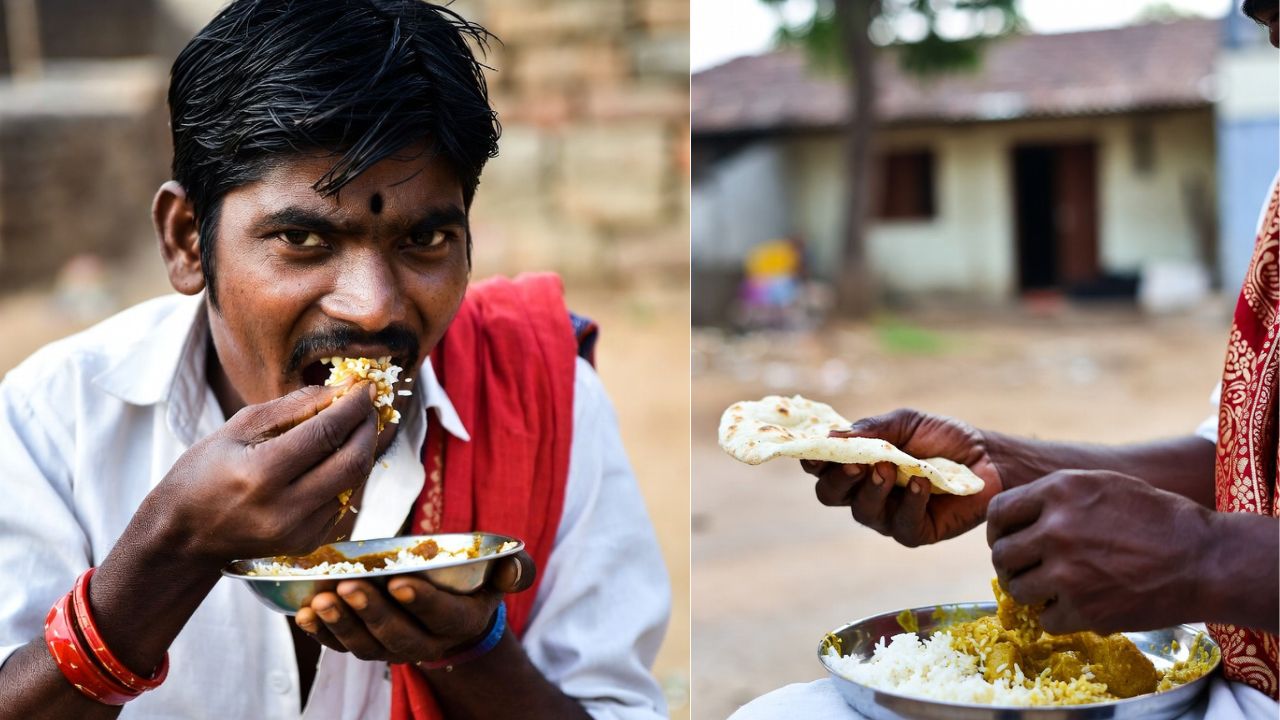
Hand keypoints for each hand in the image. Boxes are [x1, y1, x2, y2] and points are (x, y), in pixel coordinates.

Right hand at [143, 381, 379, 565]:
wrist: (183, 536)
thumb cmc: (203, 473)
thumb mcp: (237, 428)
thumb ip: (293, 406)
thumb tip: (341, 389)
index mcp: (261, 474)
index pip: (327, 433)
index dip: (354, 406)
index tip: (366, 386)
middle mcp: (285, 508)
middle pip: (353, 461)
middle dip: (368, 427)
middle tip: (367, 405)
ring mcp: (299, 531)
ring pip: (355, 482)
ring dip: (362, 450)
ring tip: (354, 427)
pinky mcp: (307, 543)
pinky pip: (343, 501)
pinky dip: (347, 475)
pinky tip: (335, 458)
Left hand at [294, 551, 536, 664]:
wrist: (452, 610)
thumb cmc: (474, 581)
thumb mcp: (499, 573)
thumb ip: (513, 569)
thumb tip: (513, 566)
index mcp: (460, 621)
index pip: (442, 616)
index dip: (421, 601)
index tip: (398, 581)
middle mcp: (427, 643)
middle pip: (398, 635)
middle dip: (372, 612)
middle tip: (349, 586)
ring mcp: (393, 648)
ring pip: (366, 645)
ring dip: (341, 624)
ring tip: (321, 600)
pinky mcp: (367, 644)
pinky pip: (341, 646)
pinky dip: (320, 633)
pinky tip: (303, 614)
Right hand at [804, 408, 1001, 545]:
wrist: (990, 457)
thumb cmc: (944, 438)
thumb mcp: (906, 423)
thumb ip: (871, 429)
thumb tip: (831, 436)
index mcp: (857, 463)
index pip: (821, 466)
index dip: (813, 460)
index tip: (815, 450)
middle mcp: (865, 492)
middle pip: (830, 494)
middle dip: (837, 479)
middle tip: (855, 463)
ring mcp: (888, 515)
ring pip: (862, 512)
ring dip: (872, 490)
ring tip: (890, 470)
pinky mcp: (915, 532)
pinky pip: (901, 525)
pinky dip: (910, 503)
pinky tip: (922, 483)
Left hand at [987, 469, 1211, 634]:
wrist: (1204, 560)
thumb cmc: (1157, 518)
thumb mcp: (1103, 485)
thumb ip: (1056, 498)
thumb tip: (1014, 517)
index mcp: (1059, 491)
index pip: (999, 512)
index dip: (999, 530)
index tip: (1007, 541)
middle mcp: (1055, 529)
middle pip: (1002, 554)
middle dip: (1011, 565)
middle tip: (1027, 570)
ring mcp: (1067, 571)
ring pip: (1017, 589)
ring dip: (1031, 593)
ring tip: (1054, 589)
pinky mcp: (1083, 609)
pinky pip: (1045, 620)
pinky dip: (1057, 618)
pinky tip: (1078, 607)